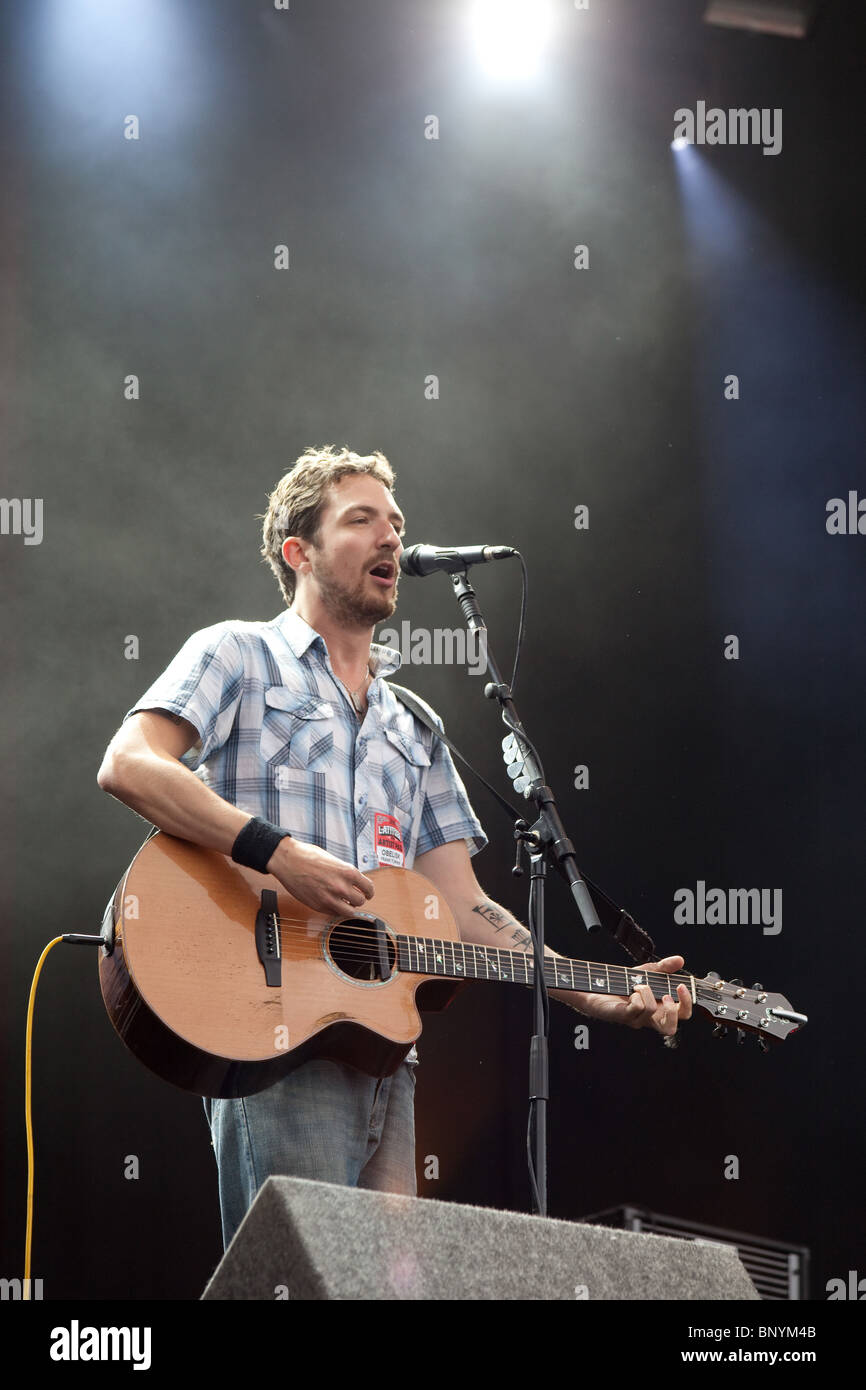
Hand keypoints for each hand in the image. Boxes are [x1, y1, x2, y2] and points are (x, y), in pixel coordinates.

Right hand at [267, 837, 374, 915]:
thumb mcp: (334, 860)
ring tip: (344, 902)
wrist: (288, 860)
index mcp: (348, 872)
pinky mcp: (318, 906)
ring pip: (349, 912)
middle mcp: (341, 886)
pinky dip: (335, 910)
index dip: (369, 891)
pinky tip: (332, 902)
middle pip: (361, 901)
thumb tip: (354, 882)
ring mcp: (329, 898)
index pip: (369, 888)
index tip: (367, 893)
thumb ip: (345, 872)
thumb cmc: (308, 856)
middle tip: (354, 896)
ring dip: (348, 907)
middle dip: (358, 899)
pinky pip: (334, 913)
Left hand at [577, 954, 692, 1035]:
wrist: (597, 985)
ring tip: (638, 985)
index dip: (687, 1003)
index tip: (682, 986)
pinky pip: (636, 1008)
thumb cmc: (621, 983)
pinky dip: (636, 995)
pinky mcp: (623, 1016)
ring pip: (652, 1011)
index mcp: (659, 1009)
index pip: (682, 1014)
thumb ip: (664, 967)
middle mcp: (649, 1018)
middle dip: (673, 1010)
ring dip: (647, 991)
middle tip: (666, 994)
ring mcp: (636, 1019)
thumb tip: (680, 960)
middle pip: (671, 1028)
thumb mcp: (646, 972)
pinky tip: (630, 991)